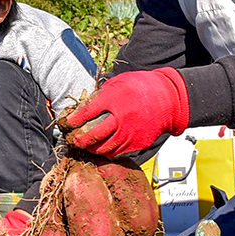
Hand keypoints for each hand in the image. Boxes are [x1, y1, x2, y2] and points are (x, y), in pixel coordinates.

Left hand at [63, 68, 189, 156]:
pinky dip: (107, 152)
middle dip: (78, 140)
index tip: (66, 124)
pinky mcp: (138, 143)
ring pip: (104, 148)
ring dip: (91, 149)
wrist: (169, 98)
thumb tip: (83, 107)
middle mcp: (121, 117)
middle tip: (72, 140)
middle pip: (93, 135)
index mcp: (114, 99)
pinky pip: (117, 152)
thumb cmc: (142, 87)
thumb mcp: (118, 82)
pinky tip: (102, 148)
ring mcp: (130, 132)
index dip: (72, 120)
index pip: (86, 113)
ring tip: (85, 146)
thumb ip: (101, 95)